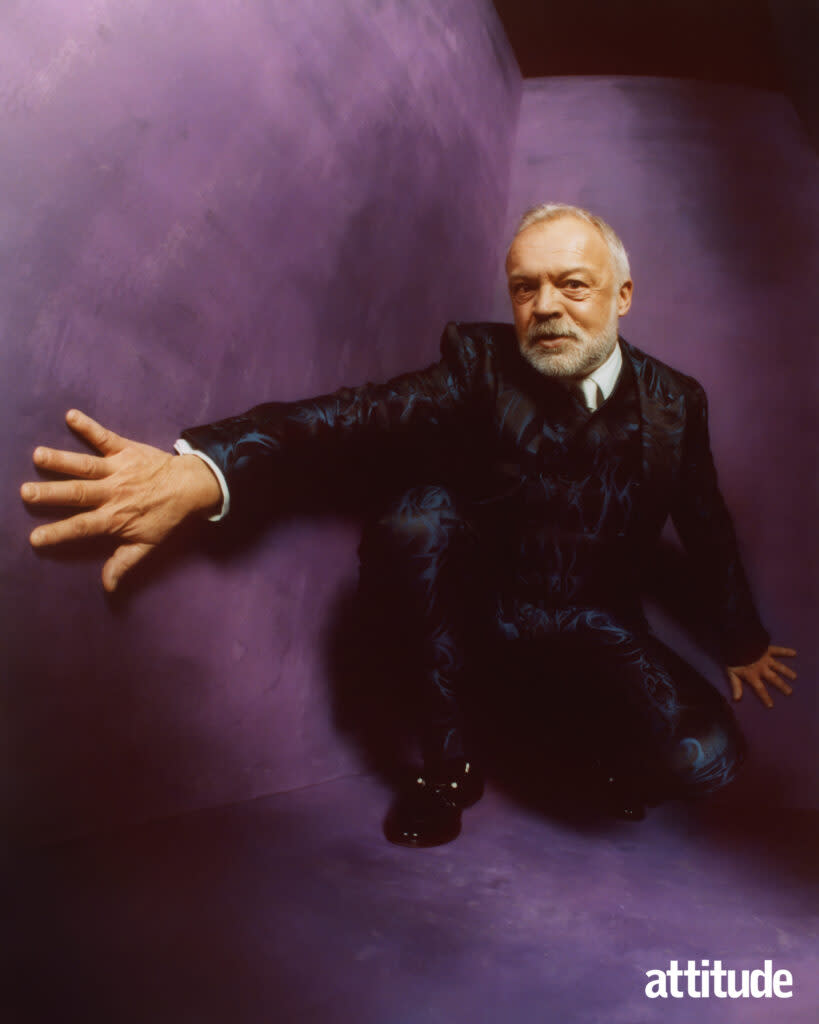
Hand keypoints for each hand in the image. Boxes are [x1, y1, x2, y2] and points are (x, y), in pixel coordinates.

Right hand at [21, 409, 221, 591]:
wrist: (190, 486)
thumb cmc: (166, 516)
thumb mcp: (147, 544)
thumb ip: (124, 563)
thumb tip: (107, 587)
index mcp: (114, 517)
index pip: (81, 527)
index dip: (58, 533)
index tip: (34, 538)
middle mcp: (112, 492)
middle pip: (77, 493)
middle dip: (50, 493)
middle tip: (25, 491)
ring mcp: (118, 469)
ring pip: (85, 465)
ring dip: (62, 459)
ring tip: (39, 455)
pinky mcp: (125, 449)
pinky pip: (104, 437)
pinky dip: (89, 426)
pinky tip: (71, 416)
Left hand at [726, 645, 796, 708]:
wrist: (737, 643)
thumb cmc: (733, 659)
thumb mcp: (732, 673)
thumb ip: (736, 686)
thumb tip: (737, 699)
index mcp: (753, 675)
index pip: (760, 689)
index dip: (765, 697)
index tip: (771, 705)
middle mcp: (762, 669)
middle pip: (774, 679)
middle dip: (782, 686)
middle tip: (790, 692)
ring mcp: (766, 659)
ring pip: (779, 667)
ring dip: (787, 672)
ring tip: (794, 677)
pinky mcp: (767, 649)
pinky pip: (778, 650)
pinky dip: (786, 651)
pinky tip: (794, 653)